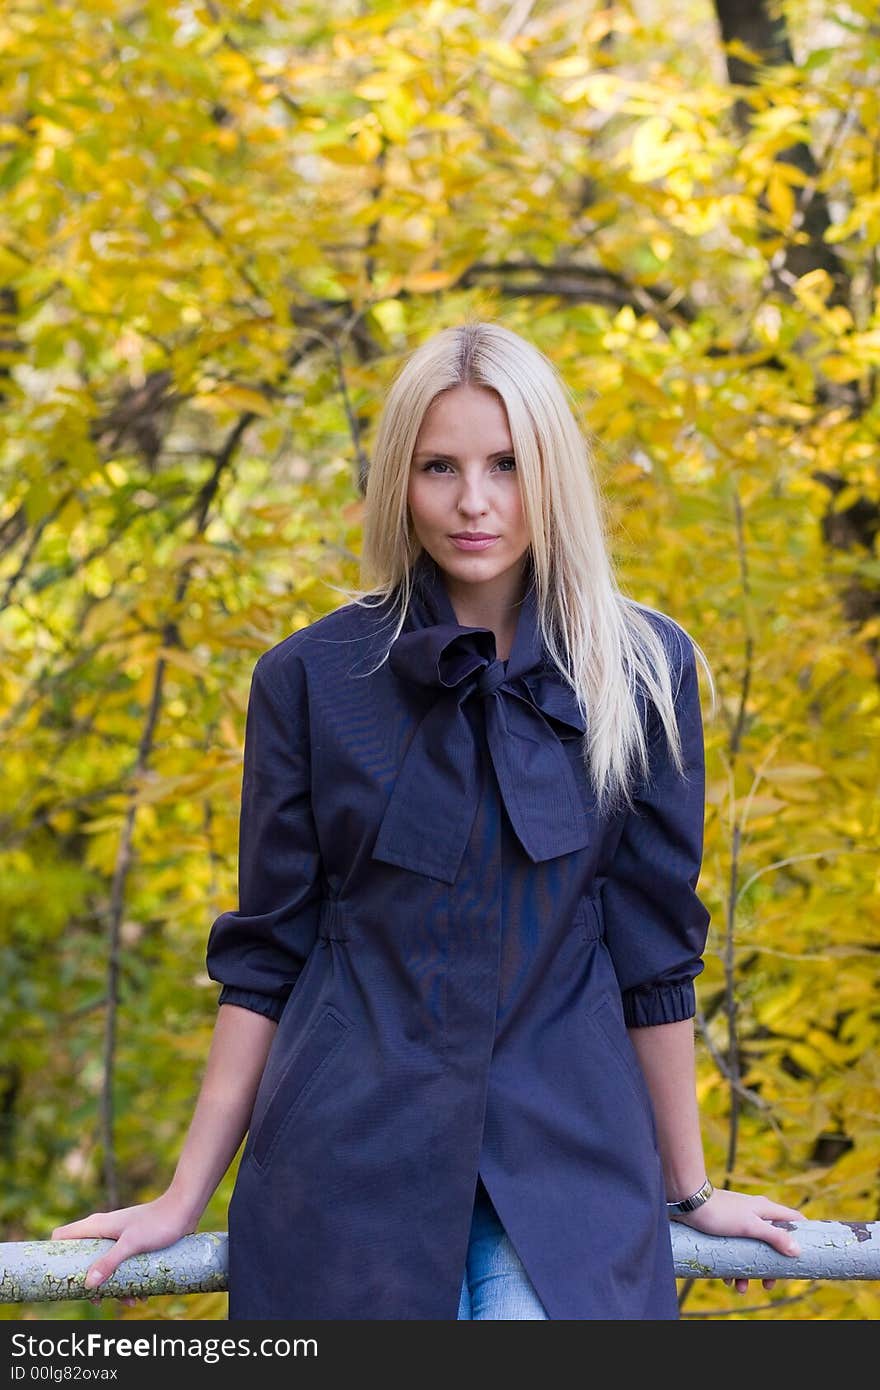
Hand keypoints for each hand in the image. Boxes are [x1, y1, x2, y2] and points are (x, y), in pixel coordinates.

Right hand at [51, 1191, 197, 1304]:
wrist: (184, 1208)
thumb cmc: (157, 1222)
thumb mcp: (131, 1244)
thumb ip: (109, 1262)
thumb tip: (89, 1284)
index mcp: (96, 1226)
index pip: (62, 1235)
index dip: (55, 1255)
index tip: (60, 1277)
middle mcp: (103, 1230)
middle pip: (82, 1258)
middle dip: (90, 1282)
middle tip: (99, 1300)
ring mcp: (118, 1237)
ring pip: (104, 1265)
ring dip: (113, 1285)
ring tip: (129, 1301)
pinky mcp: (132, 1243)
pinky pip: (121, 1265)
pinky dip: (127, 1280)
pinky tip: (141, 1294)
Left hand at [670, 1188, 804, 1294]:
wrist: (688, 1202)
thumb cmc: (720, 1211)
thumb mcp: (750, 1226)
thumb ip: (774, 1237)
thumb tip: (797, 1250)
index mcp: (765, 1209)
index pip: (792, 1219)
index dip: (802, 1234)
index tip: (806, 1254)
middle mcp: (754, 1215)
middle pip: (772, 1242)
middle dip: (770, 1265)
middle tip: (768, 1284)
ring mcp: (739, 1222)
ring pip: (751, 1250)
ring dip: (748, 1271)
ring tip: (740, 1288)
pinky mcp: (724, 1230)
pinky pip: (734, 1251)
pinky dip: (733, 1266)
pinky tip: (726, 1279)